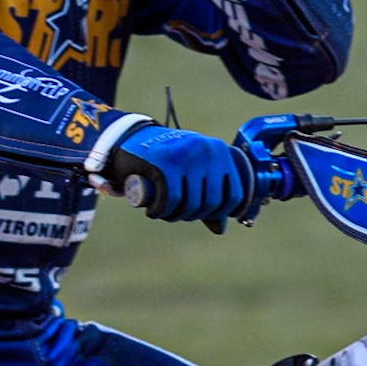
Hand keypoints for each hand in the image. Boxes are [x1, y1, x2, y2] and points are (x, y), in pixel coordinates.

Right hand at [105, 124, 252, 222]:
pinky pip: (170, 199)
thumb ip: (209, 197)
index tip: (205, 216)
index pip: (235, 195)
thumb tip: (220, 229)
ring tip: (165, 212)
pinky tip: (154, 211)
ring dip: (175, 216)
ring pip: (191, 204)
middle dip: (193, 216)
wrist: (131, 136)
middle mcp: (207, 151)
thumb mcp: (193, 172)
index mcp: (220, 151)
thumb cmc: (167, 158)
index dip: (221, 213)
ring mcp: (187, 155)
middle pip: (212, 203)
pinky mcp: (165, 162)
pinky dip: (161, 211)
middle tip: (177, 213)